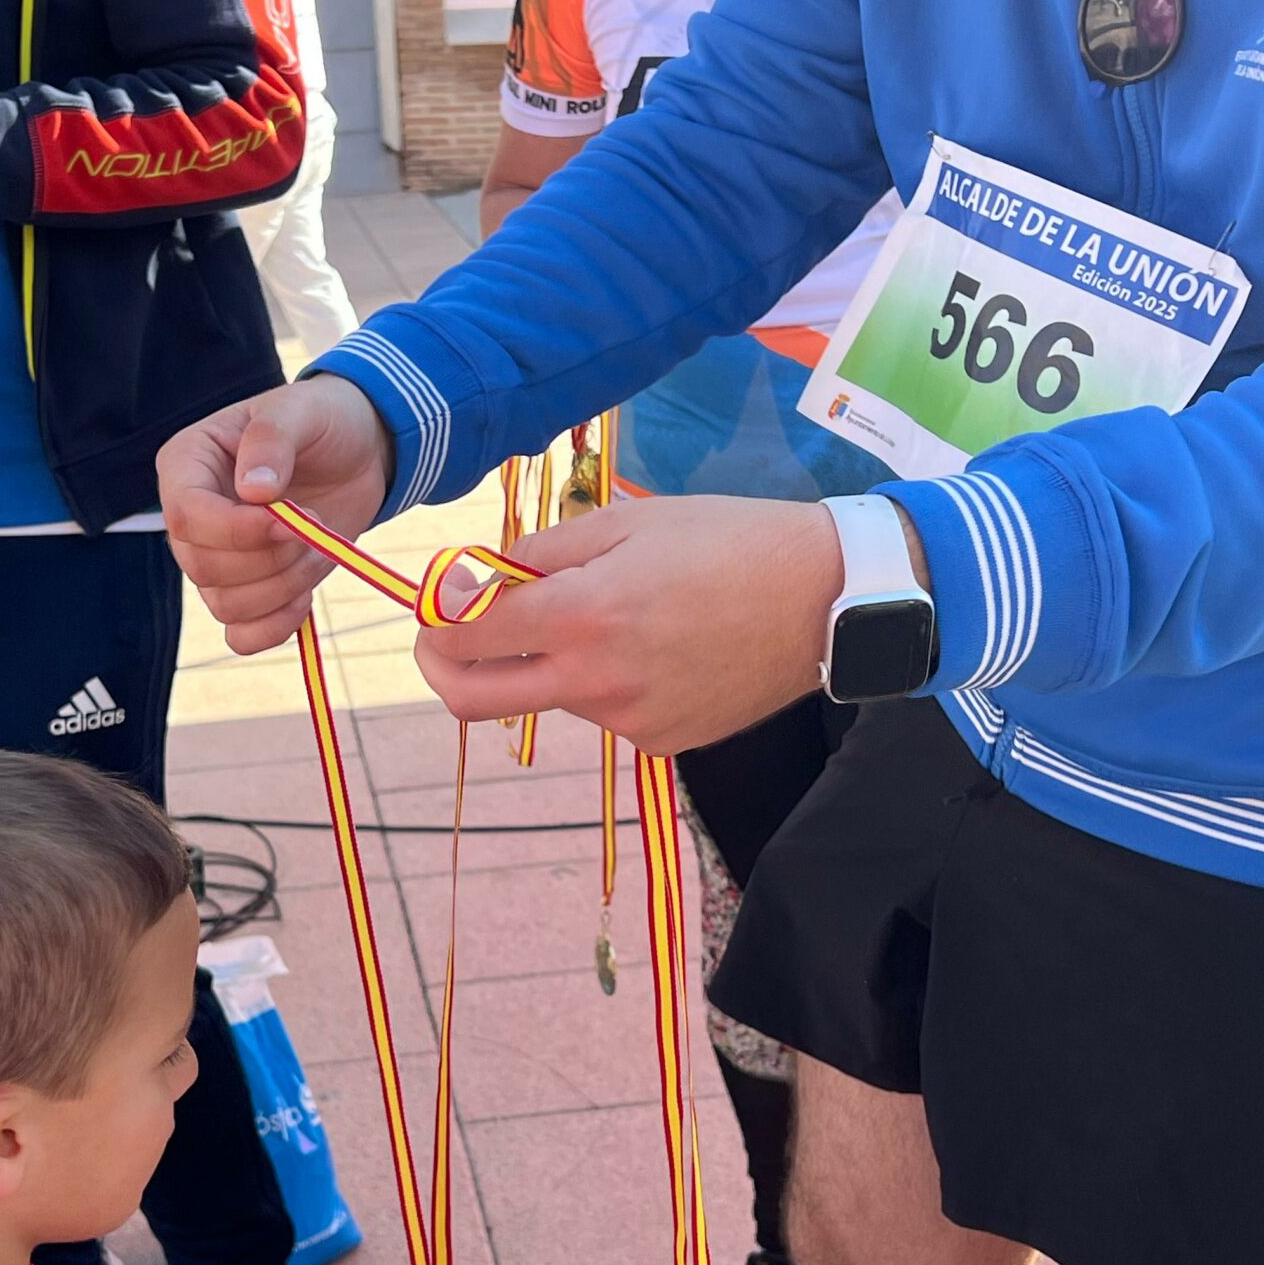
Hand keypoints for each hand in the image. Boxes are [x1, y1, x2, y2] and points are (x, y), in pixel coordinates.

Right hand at [159, 375, 395, 651]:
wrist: (357, 451)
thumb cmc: (322, 419)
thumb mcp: (300, 410)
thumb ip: (272, 440)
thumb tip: (253, 491)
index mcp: (187, 464)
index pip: (186, 516)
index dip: (237, 530)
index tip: (292, 521)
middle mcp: (191, 517)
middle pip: (205, 568)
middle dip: (271, 558)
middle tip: (314, 527)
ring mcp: (216, 558)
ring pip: (226, 605)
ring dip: (285, 587)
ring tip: (319, 547)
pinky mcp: (247, 590)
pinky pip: (241, 635)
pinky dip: (276, 627)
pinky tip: (306, 597)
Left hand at [412, 496, 847, 756]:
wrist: (826, 600)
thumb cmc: (728, 541)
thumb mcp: (628, 521)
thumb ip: (543, 553)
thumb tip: (482, 579)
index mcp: (582, 615)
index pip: (465, 634)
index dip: (437, 615)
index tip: (443, 597)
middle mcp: (595, 680)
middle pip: (473, 699)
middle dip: (442, 668)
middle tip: (445, 639)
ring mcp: (628, 721)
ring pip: (550, 697)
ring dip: (549, 662)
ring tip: (613, 616)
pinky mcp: (660, 743)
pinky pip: (604, 712)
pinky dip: (604, 681)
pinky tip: (656, 647)